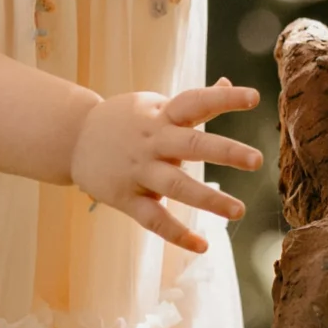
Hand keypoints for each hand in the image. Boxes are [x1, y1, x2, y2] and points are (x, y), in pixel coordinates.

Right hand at [70, 78, 263, 254]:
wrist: (71, 138)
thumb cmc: (123, 121)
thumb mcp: (154, 104)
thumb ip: (192, 101)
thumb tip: (228, 82)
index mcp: (162, 115)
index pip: (196, 101)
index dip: (224, 99)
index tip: (254, 98)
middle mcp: (152, 142)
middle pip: (191, 145)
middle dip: (224, 152)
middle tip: (256, 160)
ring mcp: (139, 171)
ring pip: (176, 186)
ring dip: (208, 198)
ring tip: (238, 211)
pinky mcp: (126, 198)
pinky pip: (154, 219)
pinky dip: (177, 235)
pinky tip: (202, 246)